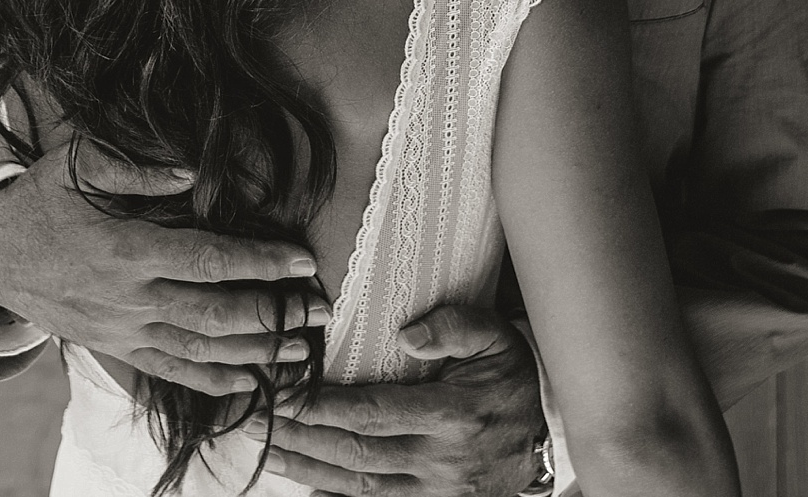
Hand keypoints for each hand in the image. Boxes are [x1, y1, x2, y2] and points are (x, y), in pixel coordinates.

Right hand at [0, 139, 326, 395]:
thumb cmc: (43, 198)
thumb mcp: (82, 163)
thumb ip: (139, 166)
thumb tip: (194, 169)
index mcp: (127, 249)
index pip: (208, 261)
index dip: (260, 263)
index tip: (303, 261)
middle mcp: (129, 298)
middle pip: (216, 315)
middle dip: (275, 314)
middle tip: (322, 308)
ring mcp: (124, 330)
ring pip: (201, 352)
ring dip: (257, 352)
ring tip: (303, 347)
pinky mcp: (118, 348)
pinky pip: (172, 372)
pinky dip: (215, 381)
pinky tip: (254, 381)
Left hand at [252, 304, 546, 496]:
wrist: (547, 433)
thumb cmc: (510, 376)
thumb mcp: (494, 337)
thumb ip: (454, 326)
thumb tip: (406, 335)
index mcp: (455, 415)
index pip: (374, 413)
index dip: (324, 406)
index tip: (285, 394)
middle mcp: (443, 462)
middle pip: (357, 454)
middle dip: (303, 438)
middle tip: (260, 420)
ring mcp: (439, 494)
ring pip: (360, 487)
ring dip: (309, 470)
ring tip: (269, 450)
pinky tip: (305, 484)